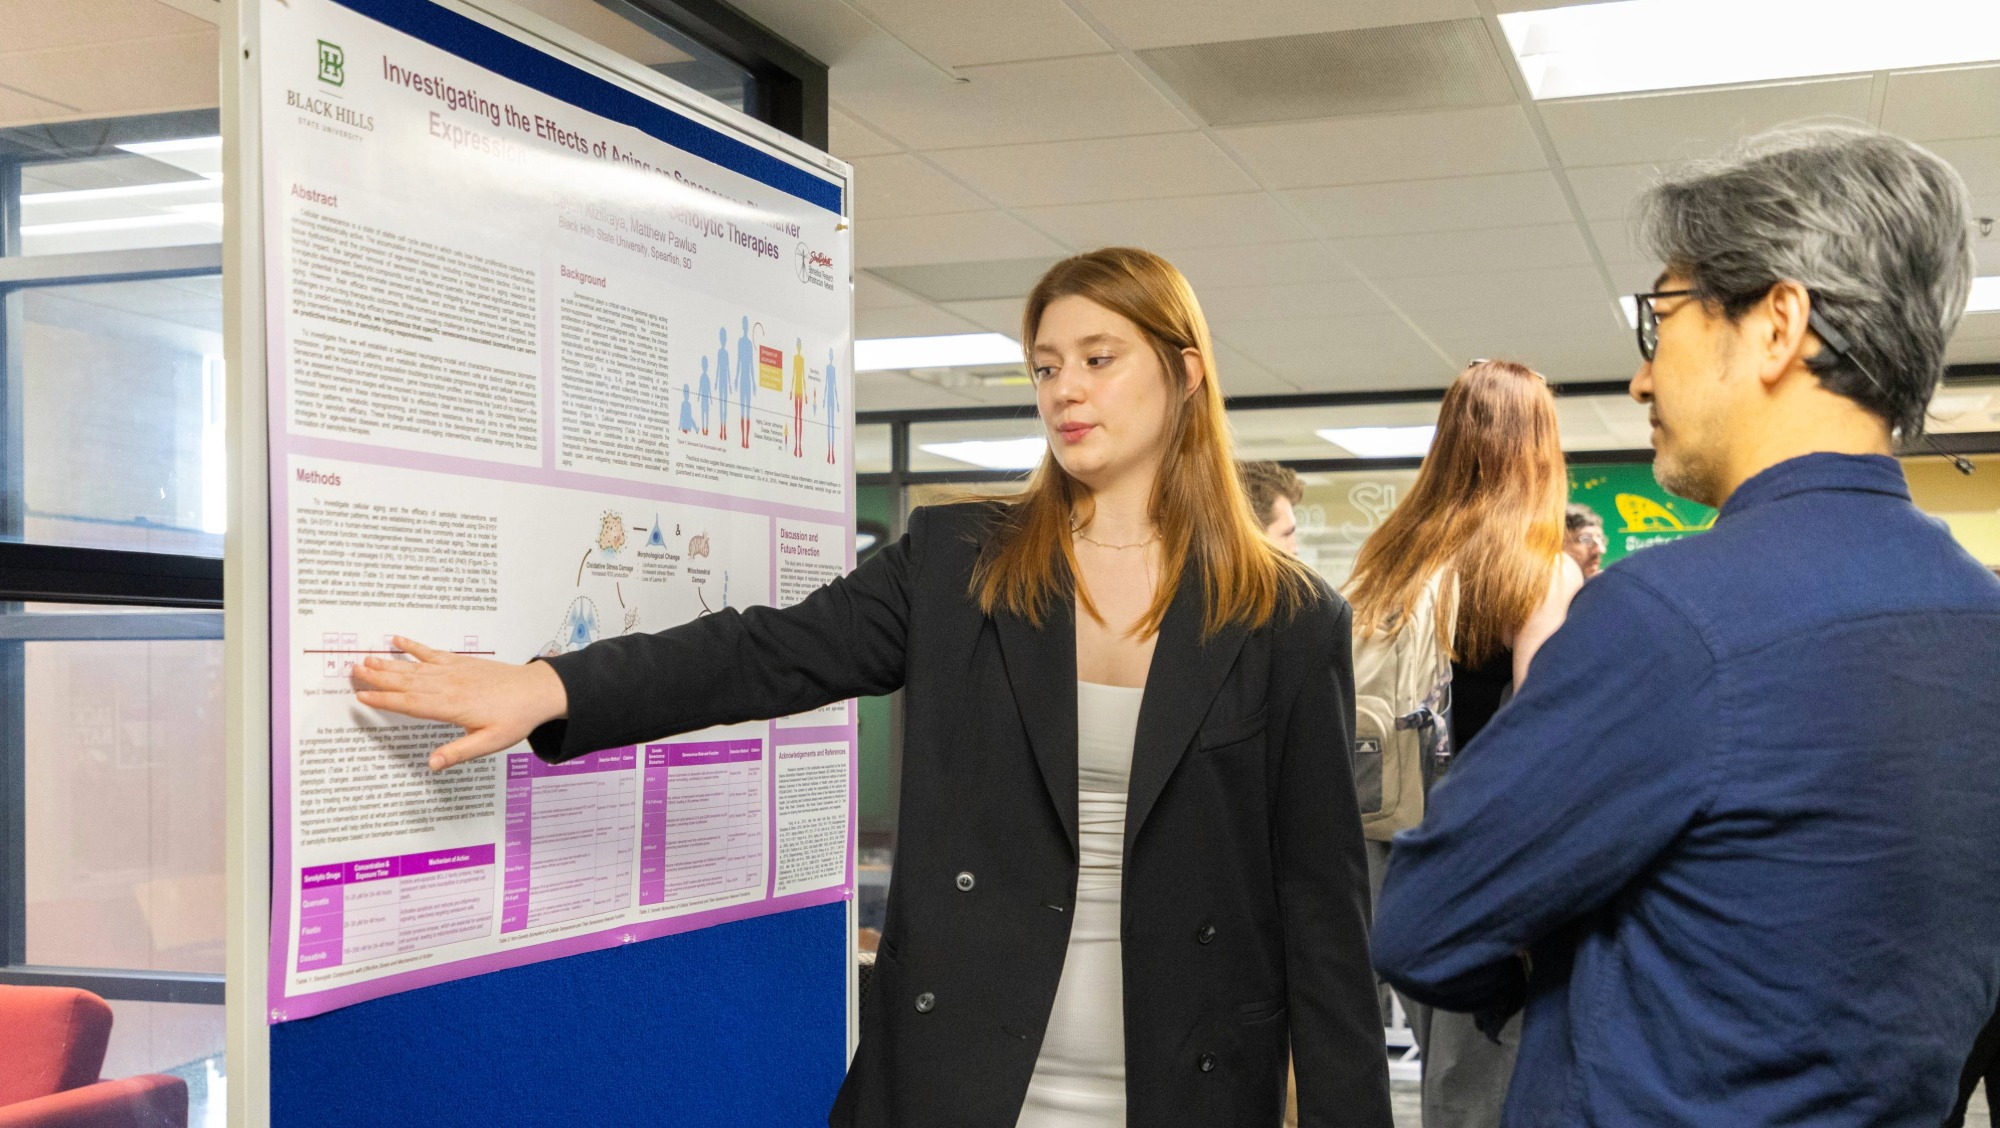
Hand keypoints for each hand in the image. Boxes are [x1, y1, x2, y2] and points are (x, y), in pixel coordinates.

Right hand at [351, 636, 568, 770]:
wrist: (538, 691)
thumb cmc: (515, 718)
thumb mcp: (488, 743)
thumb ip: (458, 752)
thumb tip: (431, 765)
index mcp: (450, 706)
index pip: (409, 703)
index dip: (383, 700)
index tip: (360, 696)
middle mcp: (448, 685)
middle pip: (405, 681)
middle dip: (377, 677)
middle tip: (351, 671)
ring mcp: (454, 671)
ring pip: (414, 667)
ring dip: (388, 663)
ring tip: (365, 659)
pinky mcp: (462, 663)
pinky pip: (432, 653)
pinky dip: (414, 647)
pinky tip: (398, 640)